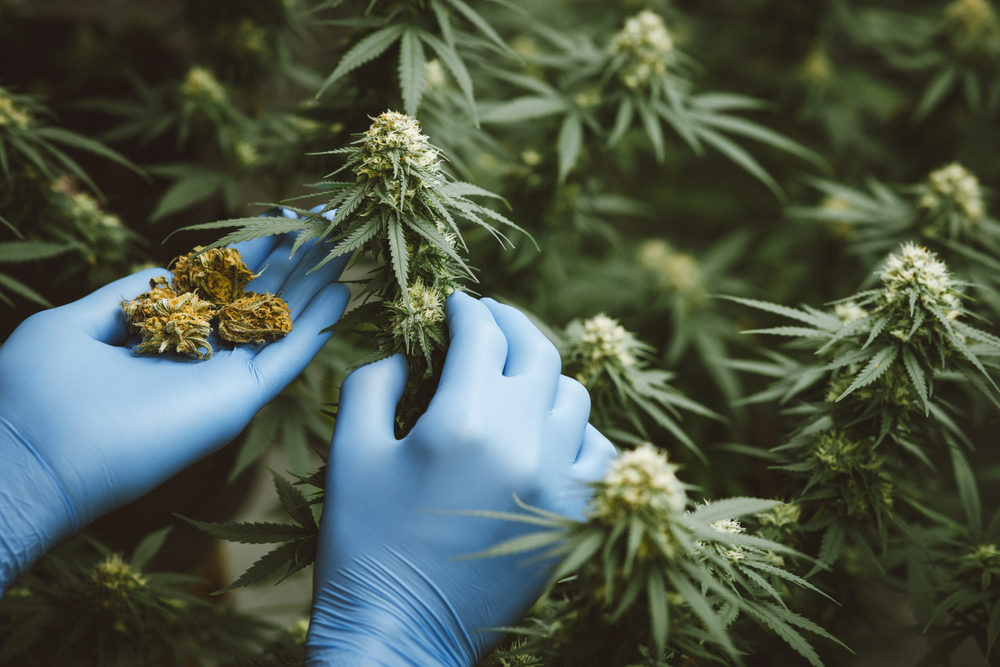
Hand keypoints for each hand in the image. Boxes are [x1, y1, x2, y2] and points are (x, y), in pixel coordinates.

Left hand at [0, 229, 348, 589]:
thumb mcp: (75, 323)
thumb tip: (164, 270)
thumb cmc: (38, 391)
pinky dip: (317, 326)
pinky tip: (342, 292)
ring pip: (284, 324)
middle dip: (296, 262)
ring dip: (316, 286)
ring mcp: (224, 379)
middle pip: (262, 301)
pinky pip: (288, 358)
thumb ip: (125, 296)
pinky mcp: (238, 399)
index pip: (222, 287)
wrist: (33, 454)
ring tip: (344, 248)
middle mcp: (202, 356)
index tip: (281, 218)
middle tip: (328, 224)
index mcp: (167, 336)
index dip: (254, 252)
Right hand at [306, 292, 616, 665]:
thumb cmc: (362, 543)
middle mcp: (523, 441)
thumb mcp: (350, 453)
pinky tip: (547, 431)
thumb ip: (374, 383)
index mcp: (463, 420)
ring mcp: (558, 481)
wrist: (400, 634)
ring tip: (513, 376)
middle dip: (510, 324)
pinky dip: (575, 430)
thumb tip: (408, 356)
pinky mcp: (572, 517)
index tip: (455, 302)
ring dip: (542, 374)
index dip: (466, 309)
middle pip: (538, 351)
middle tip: (488, 319)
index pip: (481, 334)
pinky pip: (597, 452)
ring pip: (573, 396)